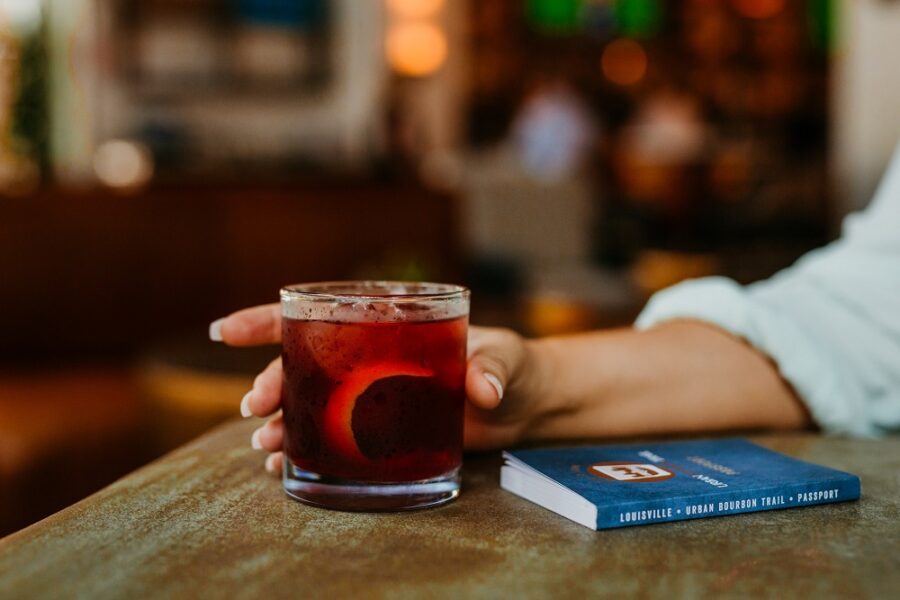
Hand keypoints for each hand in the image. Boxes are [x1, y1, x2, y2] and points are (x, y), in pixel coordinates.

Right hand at [210, 305, 547, 472]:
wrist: (527, 402)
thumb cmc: (513, 364)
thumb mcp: (506, 359)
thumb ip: (495, 369)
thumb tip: (485, 391)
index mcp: (389, 324)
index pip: (319, 314)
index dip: (266, 321)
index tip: (223, 331)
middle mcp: (371, 358)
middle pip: (306, 362)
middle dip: (273, 380)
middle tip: (258, 406)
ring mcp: (373, 396)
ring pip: (312, 402)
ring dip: (284, 421)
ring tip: (266, 443)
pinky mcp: (384, 431)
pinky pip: (335, 438)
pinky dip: (307, 450)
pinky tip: (286, 465)